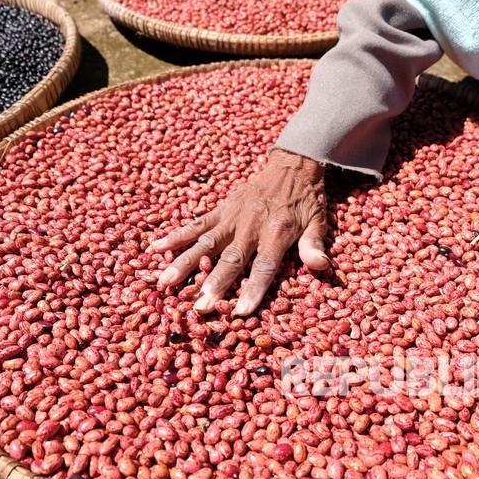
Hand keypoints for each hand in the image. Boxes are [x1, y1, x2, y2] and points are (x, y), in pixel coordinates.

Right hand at [151, 148, 328, 315]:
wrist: (292, 165)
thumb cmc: (306, 201)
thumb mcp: (319, 222)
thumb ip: (315, 246)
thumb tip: (322, 267)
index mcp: (277, 232)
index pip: (265, 266)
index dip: (254, 289)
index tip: (241, 312)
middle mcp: (251, 226)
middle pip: (230, 259)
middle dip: (214, 283)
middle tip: (198, 306)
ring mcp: (232, 218)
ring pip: (205, 242)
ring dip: (185, 263)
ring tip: (165, 282)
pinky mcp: (221, 209)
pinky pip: (196, 223)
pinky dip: (176, 235)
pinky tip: (156, 248)